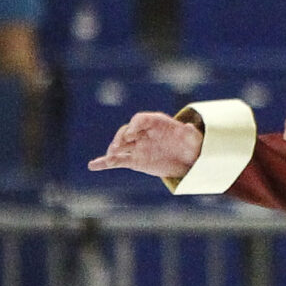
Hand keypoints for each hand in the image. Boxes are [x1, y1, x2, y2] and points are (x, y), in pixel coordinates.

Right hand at [88, 109, 203, 179]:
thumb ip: (191, 134)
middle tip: (120, 145)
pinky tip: (93, 165)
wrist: (186, 158)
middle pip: (127, 131)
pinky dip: (104, 162)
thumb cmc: (189, 144)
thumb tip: (191, 129)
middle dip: (122, 137)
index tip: (133, 131)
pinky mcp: (134, 160)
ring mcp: (137, 146)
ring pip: (120, 146)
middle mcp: (143, 133)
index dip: (135, 124)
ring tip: (110, 157)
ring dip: (113, 150)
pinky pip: (117, 161)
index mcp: (155, 122)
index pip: (140, 119)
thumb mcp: (193, 139)